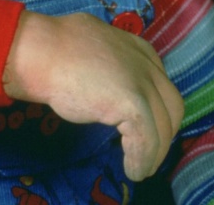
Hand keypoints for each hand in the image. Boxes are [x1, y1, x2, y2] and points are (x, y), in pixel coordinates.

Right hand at [3, 11, 183, 180]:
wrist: (41, 52)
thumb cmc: (55, 47)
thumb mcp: (95, 44)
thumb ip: (109, 59)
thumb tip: (105, 75)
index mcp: (137, 48)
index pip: (161, 84)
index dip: (157, 109)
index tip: (146, 126)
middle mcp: (146, 63)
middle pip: (172, 105)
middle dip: (163, 131)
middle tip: (147, 149)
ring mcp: (142, 84)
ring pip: (163, 127)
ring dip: (154, 153)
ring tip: (141, 168)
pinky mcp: (133, 105)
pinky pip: (146, 142)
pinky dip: (141, 160)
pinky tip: (132, 170)